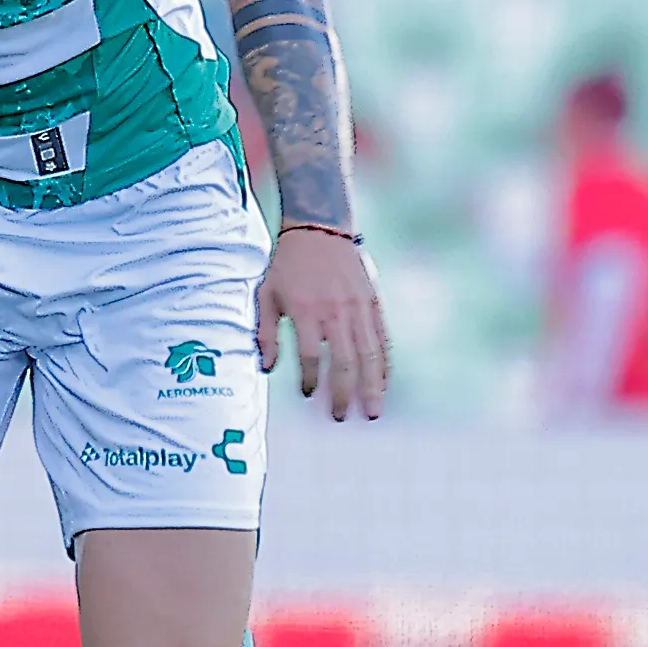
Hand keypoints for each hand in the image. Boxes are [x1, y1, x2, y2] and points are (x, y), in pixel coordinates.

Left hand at [256, 227, 389, 421]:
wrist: (319, 230)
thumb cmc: (287, 266)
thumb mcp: (265, 295)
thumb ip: (264, 332)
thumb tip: (266, 368)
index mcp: (306, 311)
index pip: (312, 356)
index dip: (311, 380)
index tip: (307, 395)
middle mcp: (335, 312)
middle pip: (344, 361)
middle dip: (343, 393)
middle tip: (341, 417)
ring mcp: (358, 308)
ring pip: (369, 354)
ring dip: (371, 387)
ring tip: (371, 412)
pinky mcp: (373, 303)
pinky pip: (382, 339)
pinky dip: (383, 364)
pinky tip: (382, 384)